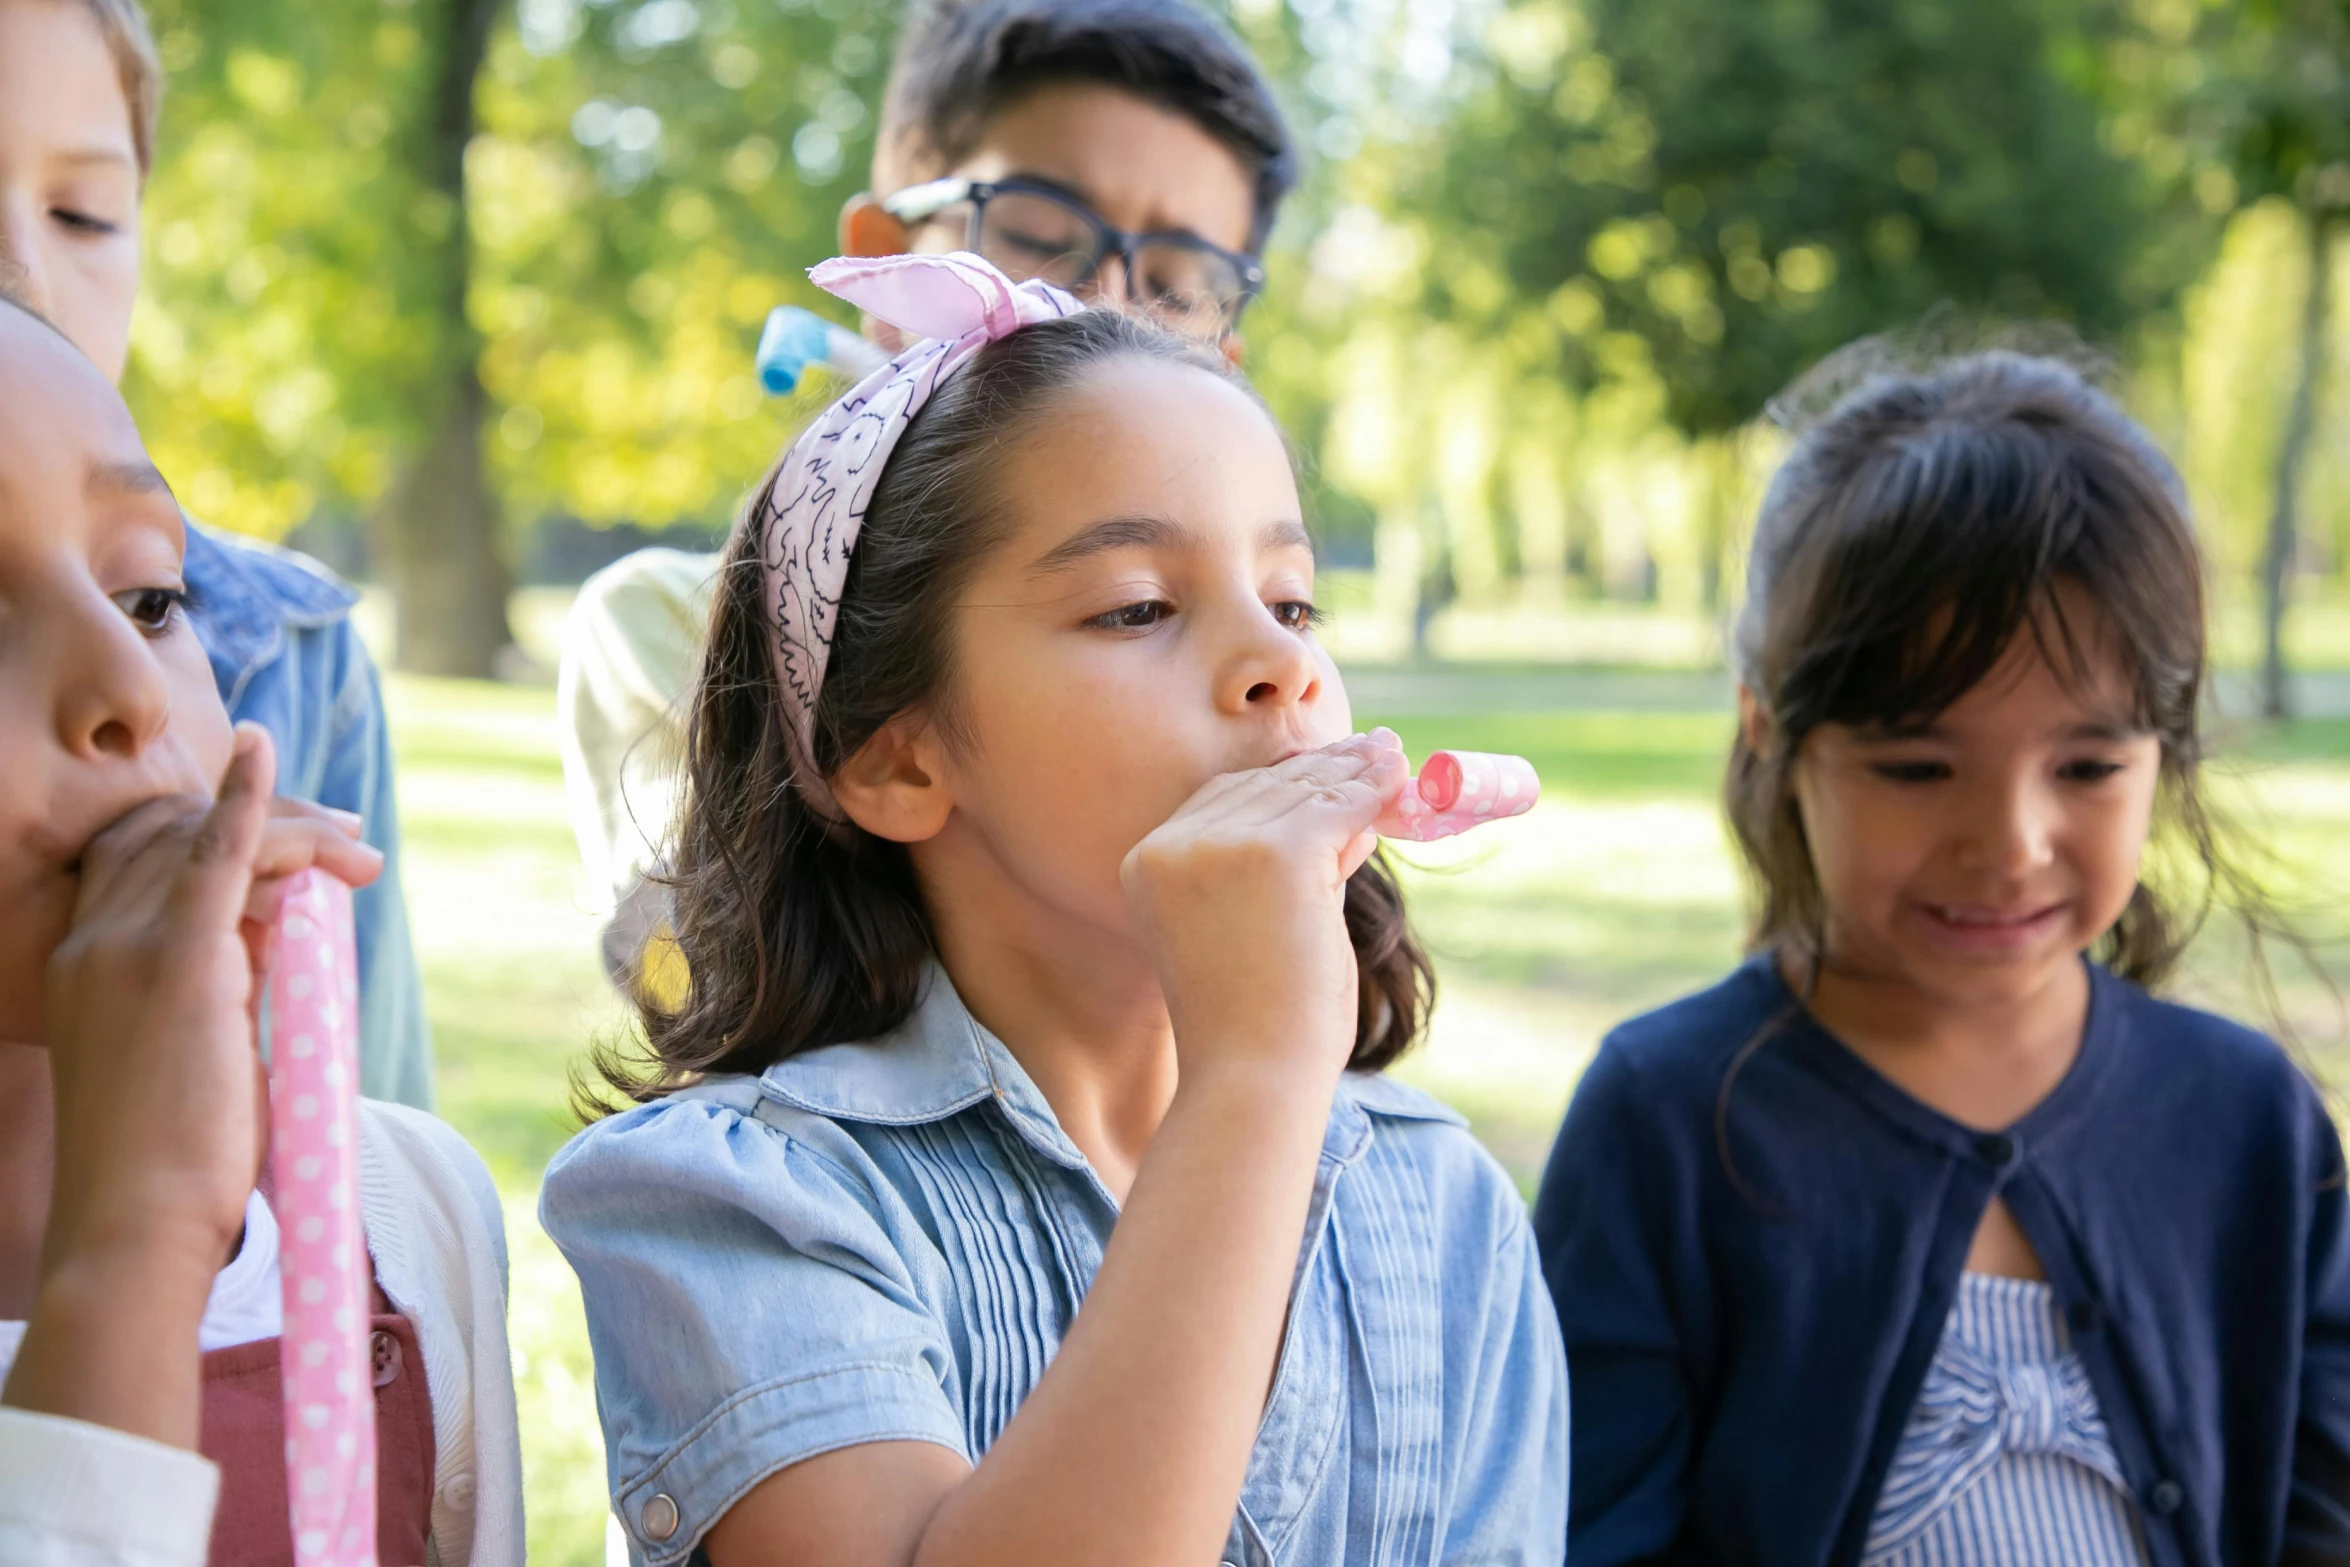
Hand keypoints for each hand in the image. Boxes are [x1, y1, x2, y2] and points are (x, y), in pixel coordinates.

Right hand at [40, 723, 381, 1282]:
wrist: (134, 1226)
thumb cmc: (169, 1168)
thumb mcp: (190, 1055)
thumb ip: (222, 987)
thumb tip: (276, 941)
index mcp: (81, 964)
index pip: (139, 858)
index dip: (209, 830)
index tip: (285, 842)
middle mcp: (90, 942)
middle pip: (175, 835)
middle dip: (267, 818)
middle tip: (345, 837)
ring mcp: (123, 947)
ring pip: (210, 842)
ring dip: (294, 829)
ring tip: (356, 851)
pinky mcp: (177, 962)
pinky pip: (215, 852)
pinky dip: (244, 799)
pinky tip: (262, 753)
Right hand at [1121, 731, 1407, 1093]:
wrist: (1253, 1076)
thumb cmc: (1252, 1024)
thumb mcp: (1251, 927)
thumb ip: (1284, 868)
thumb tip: (1346, 813)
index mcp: (1147, 862)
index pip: (1222, 798)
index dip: (1281, 779)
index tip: (1327, 762)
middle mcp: (1174, 844)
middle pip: (1263, 786)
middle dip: (1323, 766)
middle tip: (1372, 749)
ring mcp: (1223, 844)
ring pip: (1303, 792)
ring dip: (1354, 772)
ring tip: (1392, 757)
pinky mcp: (1279, 853)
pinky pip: (1337, 808)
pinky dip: (1372, 792)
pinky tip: (1398, 778)